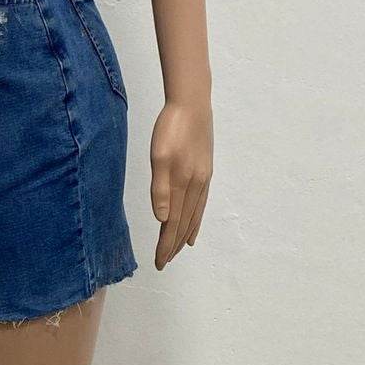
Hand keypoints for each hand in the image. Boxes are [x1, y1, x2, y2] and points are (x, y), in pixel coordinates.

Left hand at [150, 97, 212, 266]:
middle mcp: (196, 185)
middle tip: (164, 261)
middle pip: (184, 222)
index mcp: (182, 183)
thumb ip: (161, 188)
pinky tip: (193, 222)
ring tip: (179, 248)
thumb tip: (163, 219)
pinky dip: (196, 218)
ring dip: (185, 233)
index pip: (172, 222)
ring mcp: (202, 178)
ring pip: (194, 214)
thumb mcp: (159, 156)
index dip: (165, 243)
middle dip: (174, 244)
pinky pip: (201, 202)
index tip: (159, 262)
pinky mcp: (205, 171)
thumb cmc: (171, 127)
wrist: (192, 103)